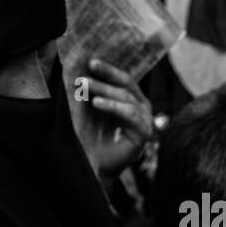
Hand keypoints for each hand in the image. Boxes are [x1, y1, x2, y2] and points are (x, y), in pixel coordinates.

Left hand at [66, 58, 155, 181]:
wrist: (92, 165)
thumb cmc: (90, 137)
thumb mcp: (87, 108)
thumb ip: (88, 90)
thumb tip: (80, 66)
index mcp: (131, 99)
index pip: (122, 79)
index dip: (107, 69)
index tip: (89, 61)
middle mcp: (141, 107)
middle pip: (126, 84)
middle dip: (105, 76)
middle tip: (87, 69)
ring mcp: (145, 120)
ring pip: (126, 97)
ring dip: (104, 89)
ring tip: (84, 85)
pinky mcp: (144, 133)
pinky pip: (130, 114)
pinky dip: (113, 106)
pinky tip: (97, 103)